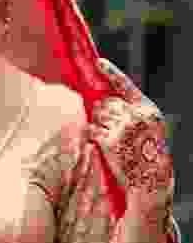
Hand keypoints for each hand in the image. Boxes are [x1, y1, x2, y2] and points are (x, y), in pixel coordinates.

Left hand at [88, 58, 172, 209]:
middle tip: (114, 130)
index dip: (111, 72)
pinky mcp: (109, 140)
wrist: (150, 180)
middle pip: (106, 102)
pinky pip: (92, 129)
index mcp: (148, 110)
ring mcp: (122, 127)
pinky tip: (105, 146)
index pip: (126, 86)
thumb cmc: (147, 153)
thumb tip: (103, 100)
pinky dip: (94, 136)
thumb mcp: (148, 127)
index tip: (99, 62)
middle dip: (104, 113)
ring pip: (97, 115)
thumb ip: (131, 111)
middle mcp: (135, 115)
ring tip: (113, 139)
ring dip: (99, 124)